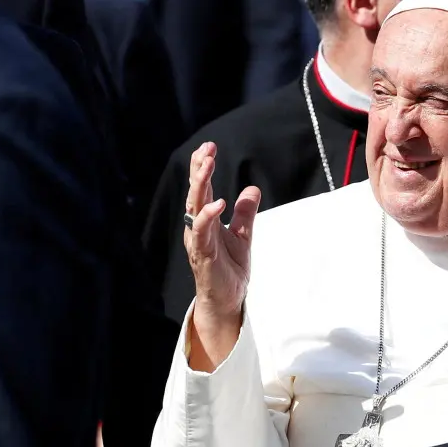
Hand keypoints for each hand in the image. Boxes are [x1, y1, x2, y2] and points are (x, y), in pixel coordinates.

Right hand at [184, 142, 260, 363]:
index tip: (209, 147)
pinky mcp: (203, 255)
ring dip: (201, 185)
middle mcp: (197, 227)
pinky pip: (202, 232)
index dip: (203, 168)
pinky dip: (208, 217)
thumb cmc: (229, 268)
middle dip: (199, 169)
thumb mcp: (243, 235)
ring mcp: (198, 240)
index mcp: (205, 220)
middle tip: (207, 149)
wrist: (228, 299)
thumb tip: (251, 189)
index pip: (202, 189)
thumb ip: (245, 213)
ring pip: (195, 207)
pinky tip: (219, 203)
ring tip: (208, 166)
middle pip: (196, 193)